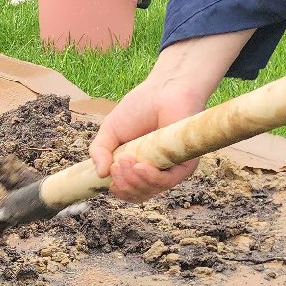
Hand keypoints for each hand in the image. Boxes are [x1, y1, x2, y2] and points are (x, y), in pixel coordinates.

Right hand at [88, 32, 248, 202]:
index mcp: (136, 166)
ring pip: (151, 190)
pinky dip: (151, 178)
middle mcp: (154, 170)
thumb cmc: (139, 108)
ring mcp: (170, 168)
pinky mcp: (185, 163)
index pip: (128, 191)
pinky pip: (168, 181)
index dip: (118, 189)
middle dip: (123, 185)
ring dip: (134, 181)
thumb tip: (100, 174)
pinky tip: (140, 166)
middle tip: (117, 166)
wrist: (163, 91)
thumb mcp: (110, 130)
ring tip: (126, 161)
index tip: (109, 173)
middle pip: (138, 194)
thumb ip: (99, 151)